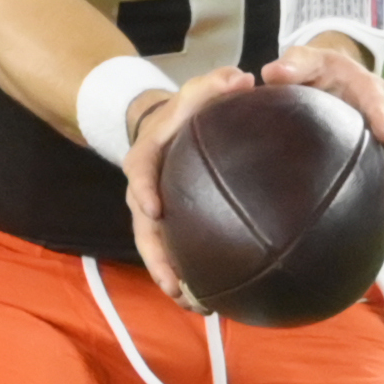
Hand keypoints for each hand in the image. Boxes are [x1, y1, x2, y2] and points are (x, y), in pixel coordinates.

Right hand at [119, 65, 253, 309]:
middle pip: (143, 230)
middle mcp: (144, 191)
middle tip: (176, 286)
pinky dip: (188, 277)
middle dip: (157, 260)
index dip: (144, 191)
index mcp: (147, 158)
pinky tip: (212, 301)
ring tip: (195, 306)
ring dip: (172, 279)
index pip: (140, 173)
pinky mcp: (168, 227)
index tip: (155, 211)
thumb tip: (243, 77)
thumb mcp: (197, 91)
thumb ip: (215, 84)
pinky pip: (174, 254)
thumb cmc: (187, 110)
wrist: (165, 126)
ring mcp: (153, 213)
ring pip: (156, 251)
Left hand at [263, 40, 383, 242]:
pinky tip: (377, 243)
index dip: (381, 114)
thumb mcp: (305, 59)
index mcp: (367, 89)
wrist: (326, 77)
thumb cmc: (315, 69)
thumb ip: (293, 64)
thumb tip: (272, 73)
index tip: (382, 130)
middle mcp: (382, 119)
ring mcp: (379, 146)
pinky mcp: (371, 165)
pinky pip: (380, 190)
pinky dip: (382, 214)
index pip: (377, 99)